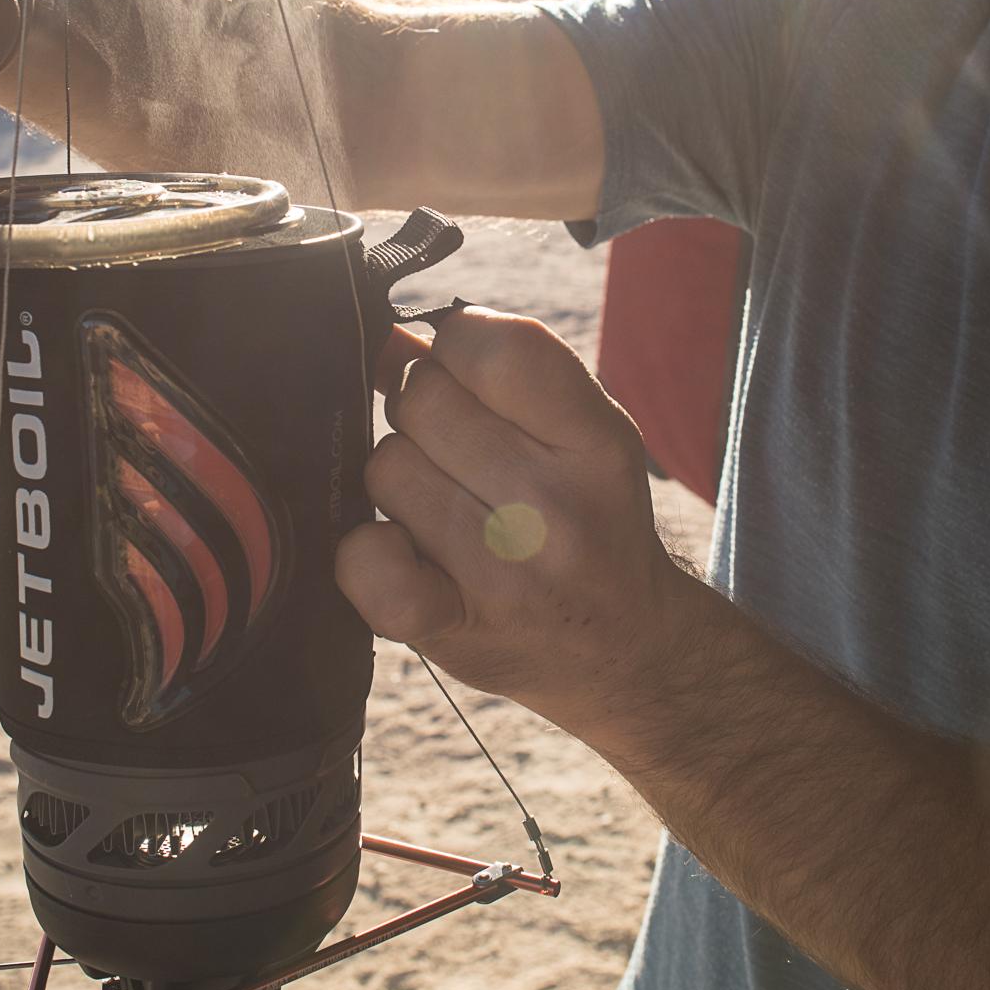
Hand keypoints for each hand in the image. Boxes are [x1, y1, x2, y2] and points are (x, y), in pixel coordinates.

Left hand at [336, 306, 694, 745]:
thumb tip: (392, 337)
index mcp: (597, 444)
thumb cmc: (589, 518)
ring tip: (444, 508)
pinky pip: (363, 562)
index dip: (456, 347)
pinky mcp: (454, 632)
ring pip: (386, 467)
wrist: (625, 651)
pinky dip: (365, 552)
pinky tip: (402, 554)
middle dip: (423, 413)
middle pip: (422, 399)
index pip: (494, 346)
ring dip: (399, 480)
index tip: (465, 377)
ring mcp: (504, 576)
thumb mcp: (584, 434)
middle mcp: (557, 508)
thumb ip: (505, 374)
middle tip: (455, 453)